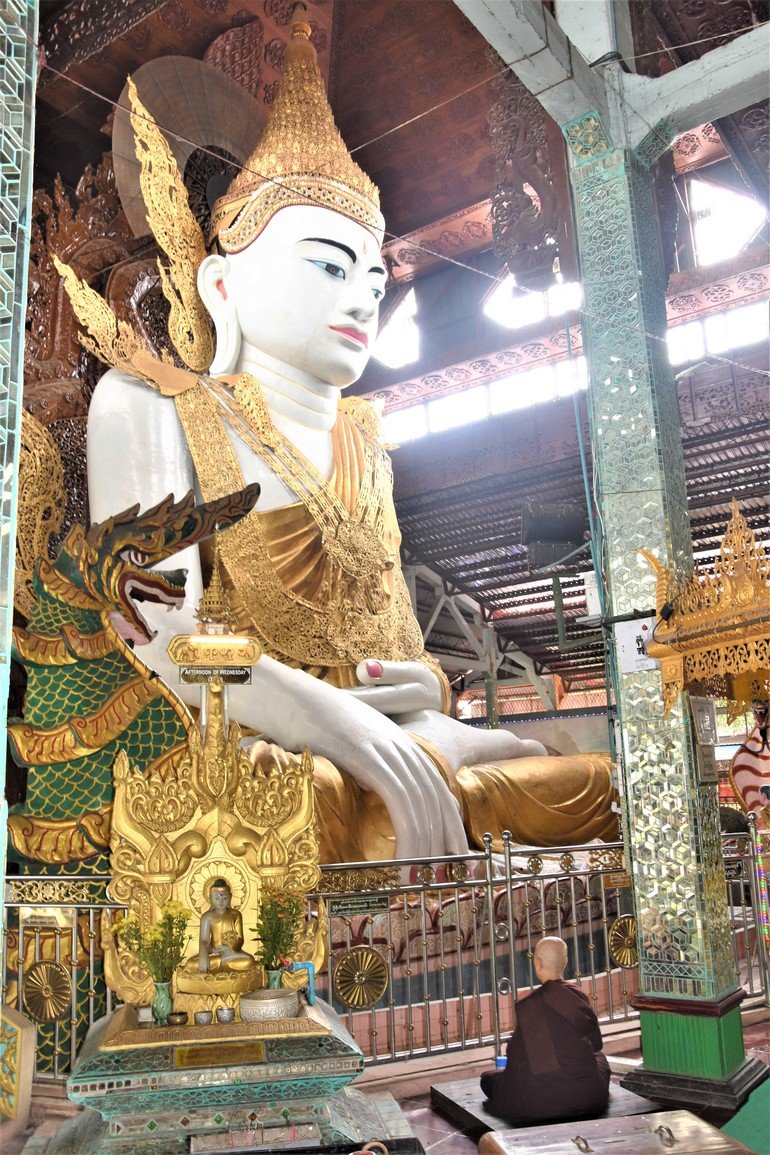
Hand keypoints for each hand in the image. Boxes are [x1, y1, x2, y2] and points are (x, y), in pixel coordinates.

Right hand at [234, 657, 467, 860]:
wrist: (291, 699)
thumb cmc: (312, 725)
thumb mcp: (353, 746)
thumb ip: (371, 766)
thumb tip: (375, 791)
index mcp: (401, 745)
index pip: (438, 789)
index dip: (449, 823)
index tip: (453, 855)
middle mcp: (402, 748)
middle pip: (437, 800)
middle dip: (445, 842)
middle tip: (446, 877)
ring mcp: (388, 751)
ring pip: (422, 806)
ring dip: (425, 850)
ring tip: (419, 882)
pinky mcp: (370, 758)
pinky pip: (400, 803)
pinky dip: (408, 837)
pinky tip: (403, 861)